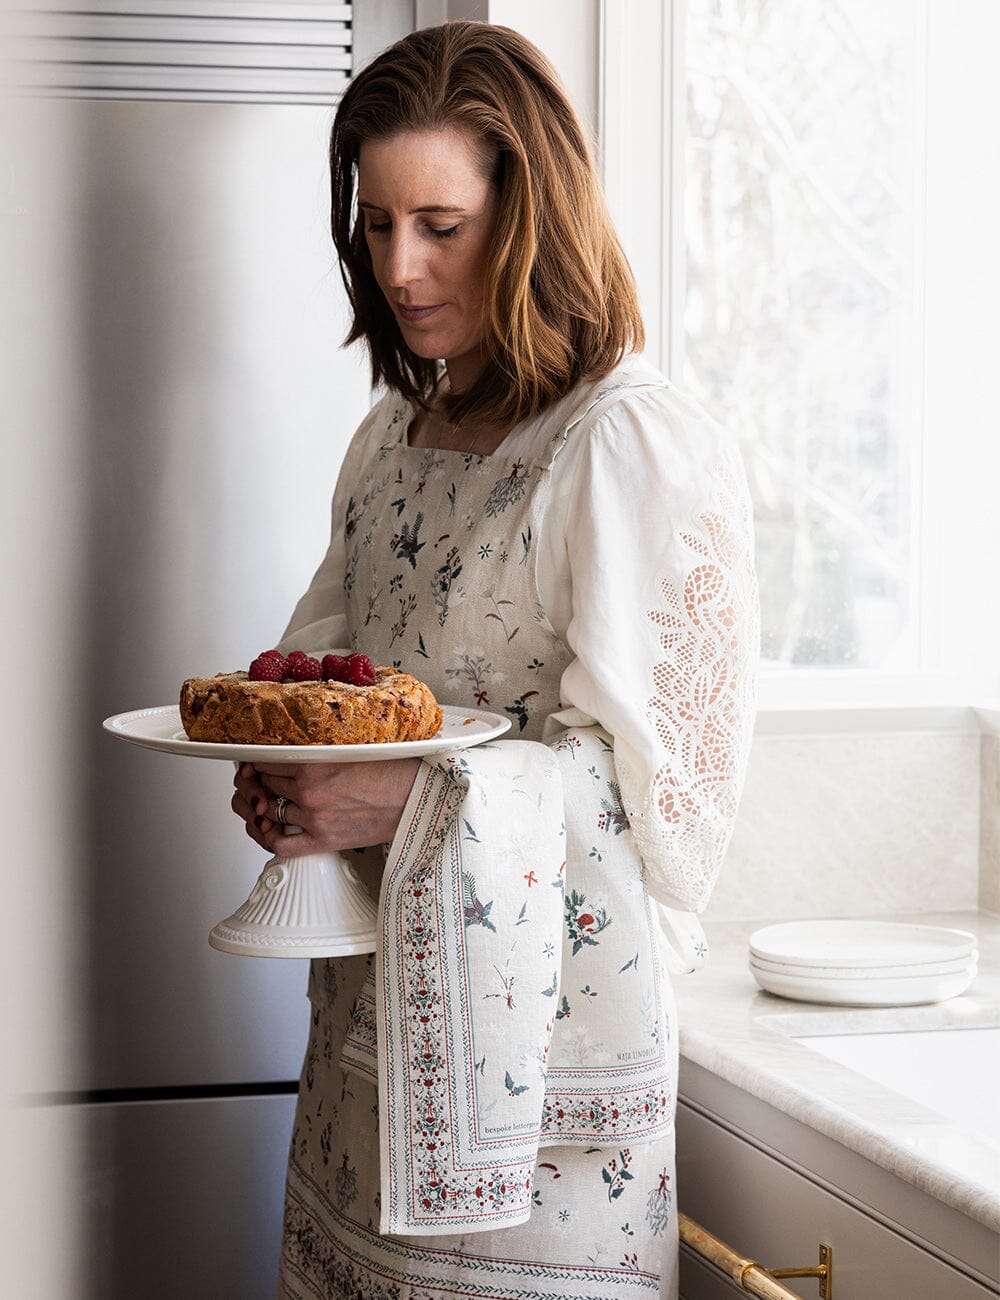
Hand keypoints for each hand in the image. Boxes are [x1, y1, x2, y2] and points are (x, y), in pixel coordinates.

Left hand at [231, 758, 419, 857]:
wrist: (419, 797)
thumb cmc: (394, 770)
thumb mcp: (352, 747)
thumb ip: (319, 748)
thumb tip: (294, 747)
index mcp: (315, 763)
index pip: (267, 759)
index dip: (258, 757)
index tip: (258, 757)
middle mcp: (310, 791)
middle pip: (264, 782)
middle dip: (258, 778)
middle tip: (258, 775)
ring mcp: (314, 817)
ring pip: (269, 809)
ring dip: (261, 802)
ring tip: (264, 796)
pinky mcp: (324, 840)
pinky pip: (279, 844)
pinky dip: (264, 835)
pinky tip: (264, 825)